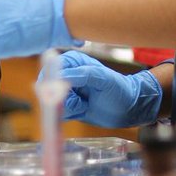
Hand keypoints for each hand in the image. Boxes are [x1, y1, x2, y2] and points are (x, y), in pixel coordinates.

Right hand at [40, 50, 161, 127]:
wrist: (128, 108)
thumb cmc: (118, 89)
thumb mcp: (103, 78)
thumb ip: (82, 75)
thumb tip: (60, 78)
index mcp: (73, 61)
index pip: (51, 68)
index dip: (52, 81)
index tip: (64, 92)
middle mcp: (66, 75)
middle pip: (47, 87)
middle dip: (62, 97)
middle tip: (79, 101)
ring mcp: (66, 91)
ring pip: (51, 102)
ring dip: (69, 106)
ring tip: (85, 104)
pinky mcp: (67, 106)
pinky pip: (57, 113)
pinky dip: (70, 114)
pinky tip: (83, 110)